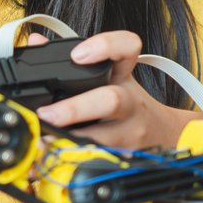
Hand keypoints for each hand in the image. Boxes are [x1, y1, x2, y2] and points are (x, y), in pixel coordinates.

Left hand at [34, 30, 198, 147]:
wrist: (165, 132)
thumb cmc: (126, 101)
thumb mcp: (106, 74)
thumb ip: (70, 58)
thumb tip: (36, 42)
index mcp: (122, 75)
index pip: (126, 48)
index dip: (105, 47)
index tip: (77, 55)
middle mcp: (129, 102)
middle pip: (110, 100)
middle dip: (75, 108)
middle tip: (46, 114)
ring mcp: (129, 132)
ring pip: (103, 139)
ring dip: (69, 141)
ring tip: (44, 141)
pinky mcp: (125, 156)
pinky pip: (99, 159)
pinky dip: (73, 161)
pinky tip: (54, 159)